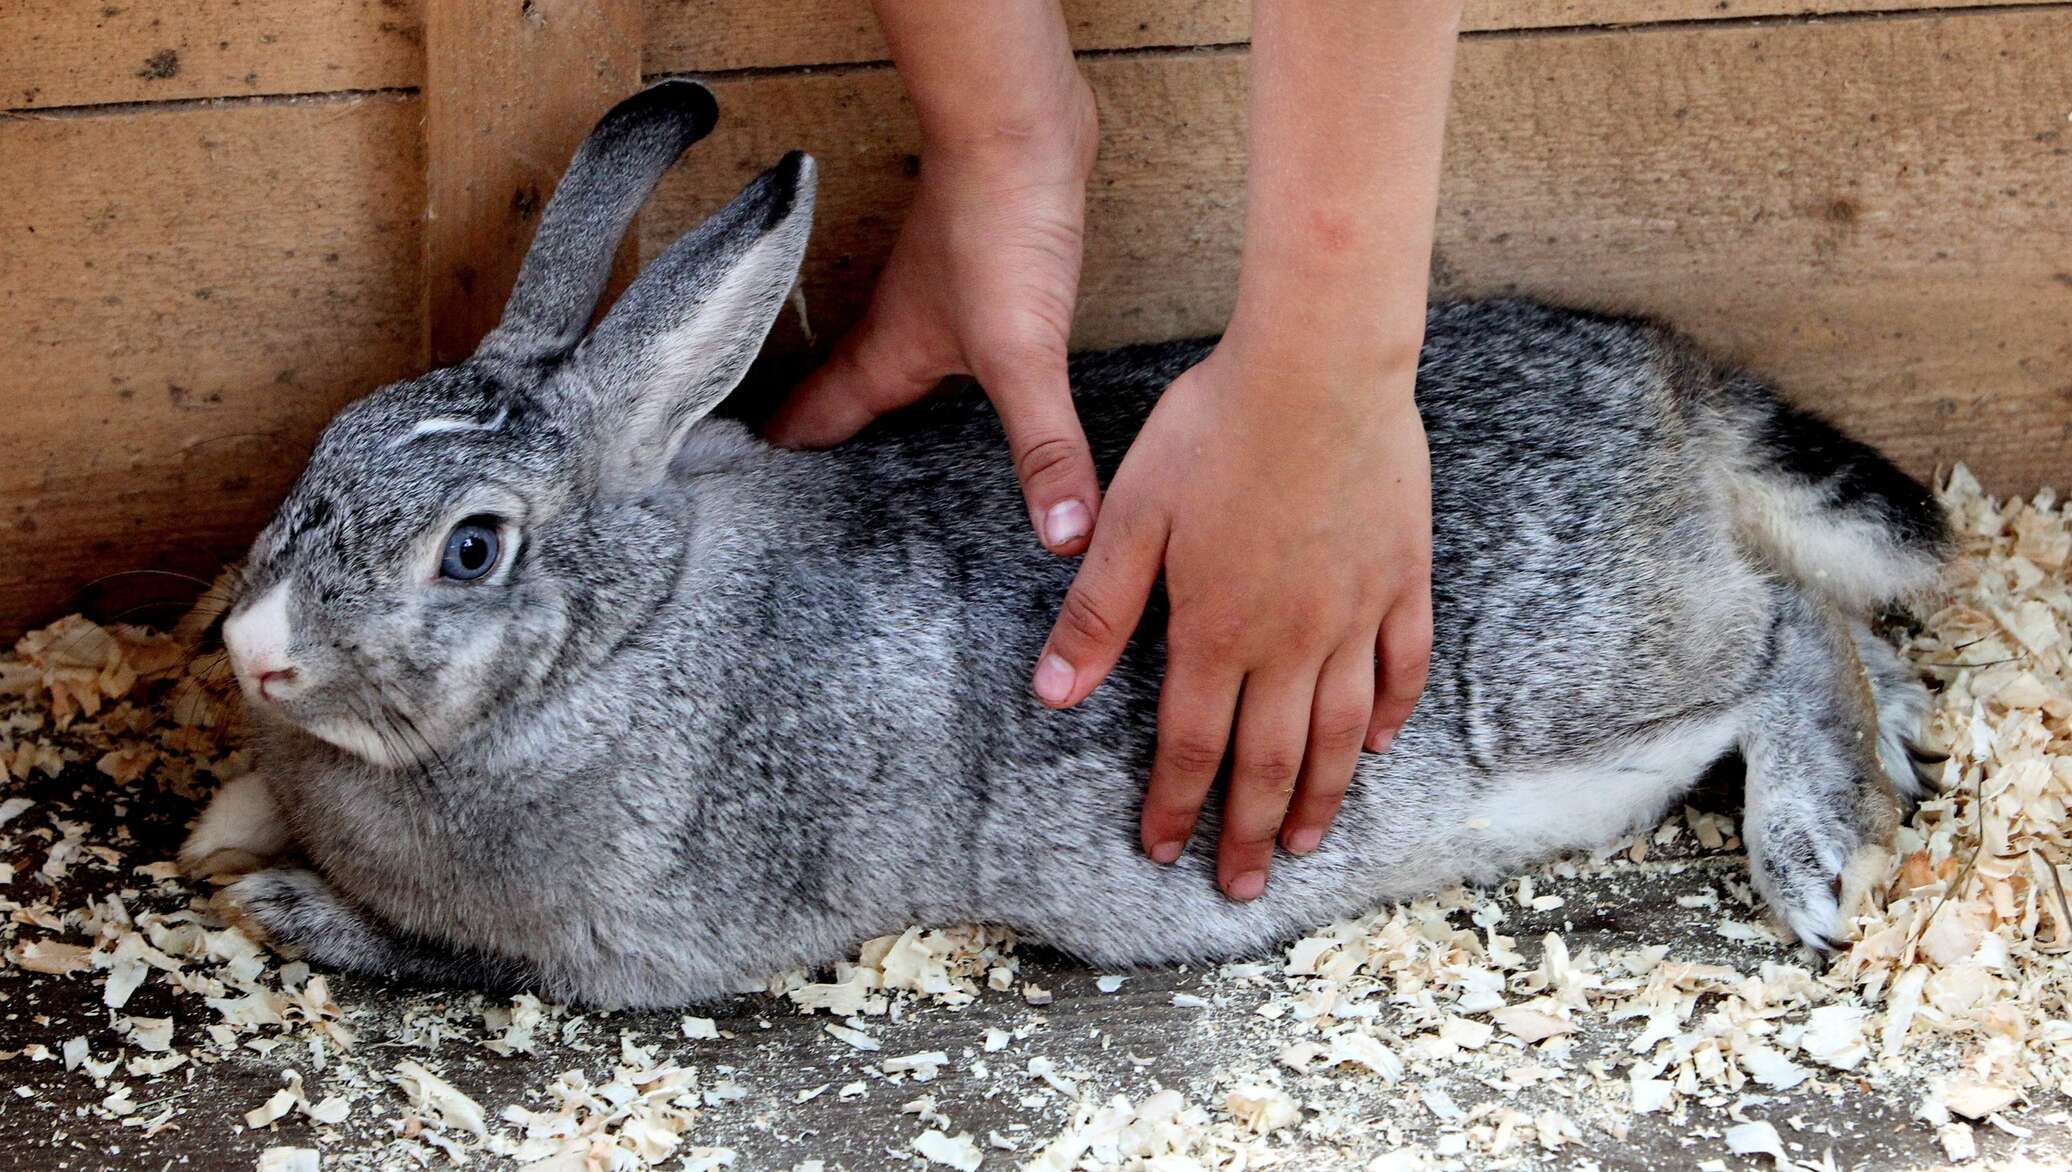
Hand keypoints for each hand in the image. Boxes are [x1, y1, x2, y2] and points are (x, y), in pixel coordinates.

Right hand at [765, 83, 1104, 553]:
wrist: (1020, 126)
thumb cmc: (995, 226)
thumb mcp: (1020, 355)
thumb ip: (1042, 449)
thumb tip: (1064, 538)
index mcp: (884, 358)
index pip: (812, 423)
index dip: (782, 468)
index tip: (753, 518)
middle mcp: (897, 333)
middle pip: (844, 404)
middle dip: (824, 455)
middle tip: (808, 510)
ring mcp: (935, 302)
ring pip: (890, 371)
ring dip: (879, 414)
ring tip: (877, 464)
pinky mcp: (978, 278)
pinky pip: (945, 344)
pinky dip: (942, 377)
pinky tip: (969, 390)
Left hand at [1032, 339, 1433, 899]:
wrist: (1320, 363)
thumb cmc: (1214, 428)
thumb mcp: (1133, 515)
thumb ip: (1099, 611)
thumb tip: (1051, 694)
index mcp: (1217, 628)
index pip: (1192, 745)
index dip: (1176, 806)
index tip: (1162, 851)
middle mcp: (1292, 639)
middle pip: (1270, 760)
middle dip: (1249, 831)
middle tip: (1241, 888)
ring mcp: (1356, 612)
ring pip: (1342, 731)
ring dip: (1321, 795)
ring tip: (1306, 843)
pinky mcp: (1402, 576)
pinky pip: (1402, 665)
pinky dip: (1392, 713)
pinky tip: (1381, 745)